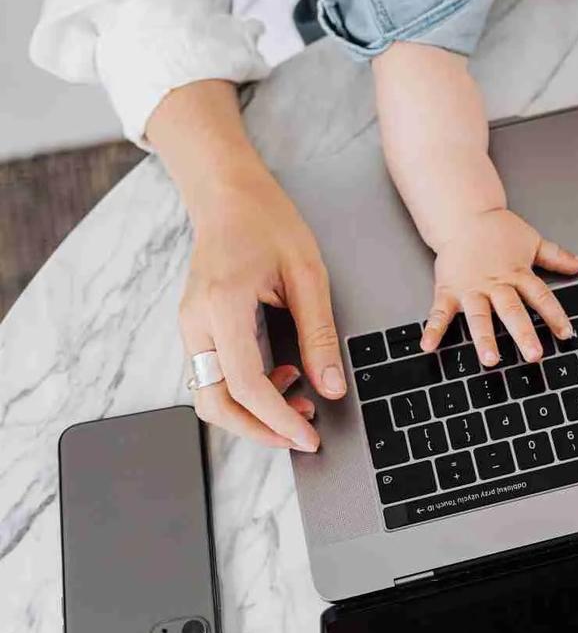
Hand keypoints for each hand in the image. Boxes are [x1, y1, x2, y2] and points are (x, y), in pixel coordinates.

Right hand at [150, 80, 345, 452]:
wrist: (229, 195)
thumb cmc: (268, 222)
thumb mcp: (308, 275)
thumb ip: (319, 333)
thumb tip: (332, 385)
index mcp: (222, 307)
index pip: (245, 386)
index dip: (279, 420)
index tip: (309, 437)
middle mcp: (195, 322)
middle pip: (214, 404)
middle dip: (259, 430)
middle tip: (303, 434)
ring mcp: (190, 326)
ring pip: (210, 395)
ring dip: (252, 413)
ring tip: (300, 402)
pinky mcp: (197, 328)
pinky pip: (214, 375)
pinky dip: (245, 391)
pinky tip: (283, 377)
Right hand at [419, 209, 577, 364]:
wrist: (464, 215)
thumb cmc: (497, 230)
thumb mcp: (532, 241)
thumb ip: (556, 256)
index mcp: (517, 273)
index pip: (540, 297)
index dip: (555, 315)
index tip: (566, 334)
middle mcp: (495, 284)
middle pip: (512, 311)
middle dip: (523, 334)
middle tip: (534, 355)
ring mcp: (471, 289)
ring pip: (479, 316)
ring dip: (484, 338)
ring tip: (490, 359)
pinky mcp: (448, 290)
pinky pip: (439, 312)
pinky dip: (433, 329)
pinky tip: (428, 346)